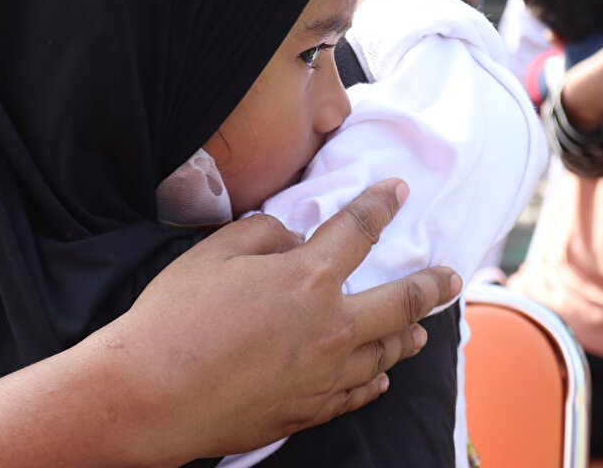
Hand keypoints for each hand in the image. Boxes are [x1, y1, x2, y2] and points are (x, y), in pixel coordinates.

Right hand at [102, 179, 460, 463]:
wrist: (151, 395)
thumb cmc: (175, 317)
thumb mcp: (213, 252)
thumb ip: (262, 234)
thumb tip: (289, 239)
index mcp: (307, 279)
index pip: (358, 231)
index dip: (379, 205)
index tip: (396, 191)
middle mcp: (330, 329)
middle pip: (400, 303)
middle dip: (431, 285)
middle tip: (452, 276)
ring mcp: (324, 377)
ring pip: (386, 354)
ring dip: (408, 336)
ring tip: (421, 328)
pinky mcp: (308, 411)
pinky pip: (359, 394)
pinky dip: (375, 380)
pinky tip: (378, 378)